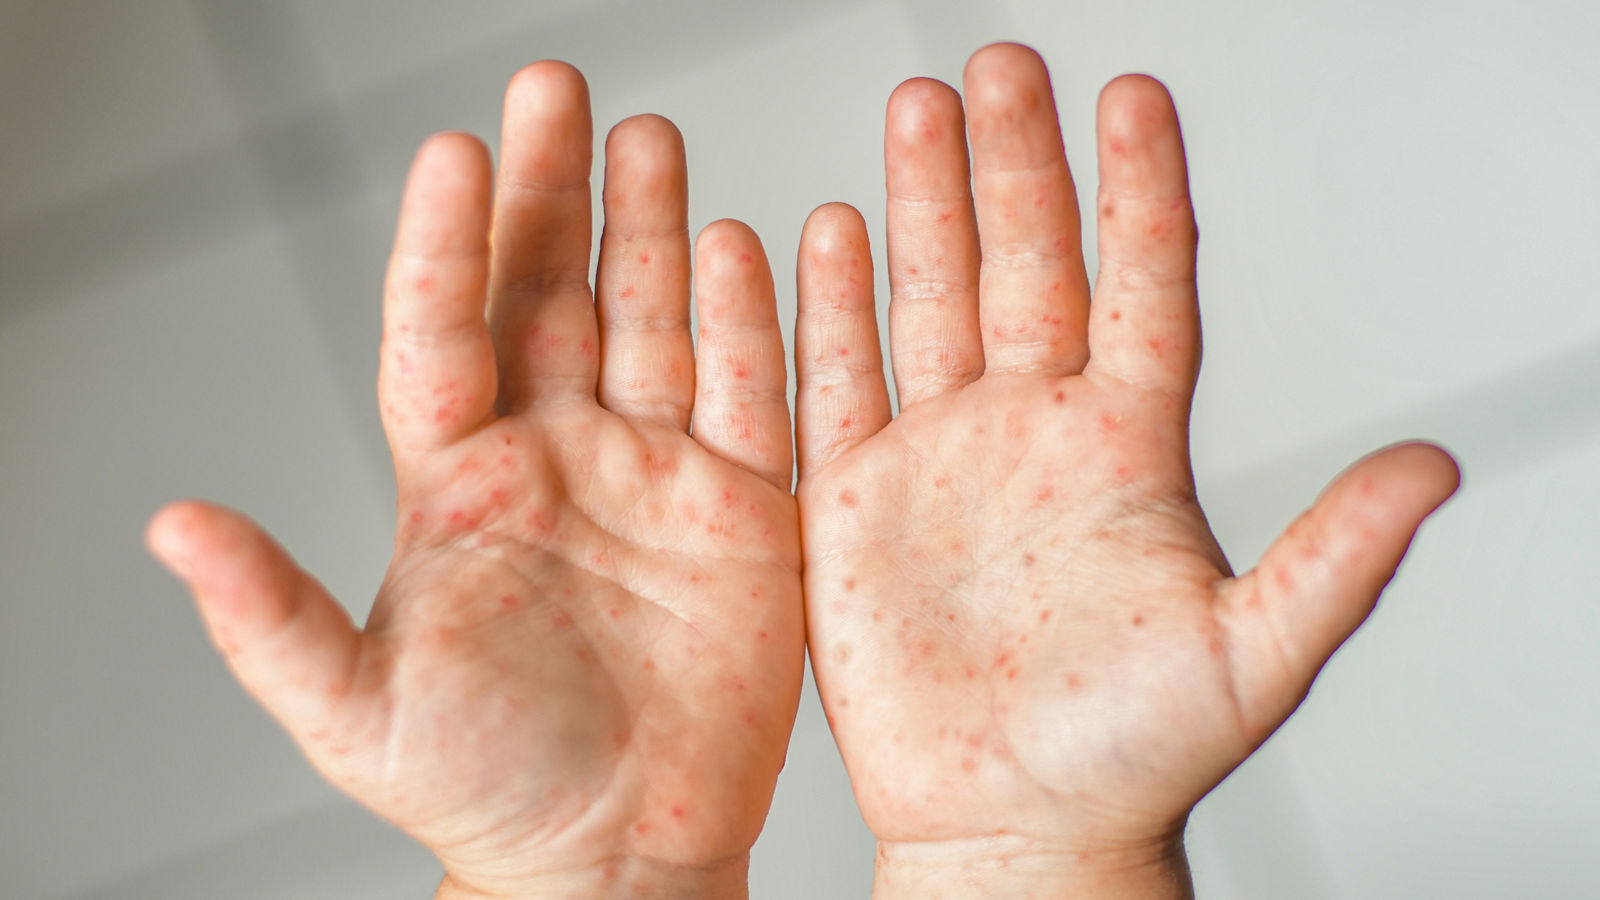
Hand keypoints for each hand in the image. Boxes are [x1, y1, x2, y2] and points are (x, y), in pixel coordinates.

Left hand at [147, 62, 800, 899]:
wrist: (614, 854)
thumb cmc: (484, 788)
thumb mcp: (354, 711)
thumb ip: (270, 614)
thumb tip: (172, 525)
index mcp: (459, 487)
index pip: (444, 335)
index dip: (446, 244)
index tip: (454, 151)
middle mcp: (556, 460)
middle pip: (551, 296)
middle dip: (554, 190)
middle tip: (554, 87)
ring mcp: (653, 477)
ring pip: (654, 321)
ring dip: (652, 229)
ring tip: (648, 139)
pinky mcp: (743, 510)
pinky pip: (752, 393)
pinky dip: (754, 318)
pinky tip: (748, 244)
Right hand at [794, 43, 1458, 896]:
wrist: (1008, 828)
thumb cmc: (1130, 757)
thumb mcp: (1253, 657)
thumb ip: (1334, 555)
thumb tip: (1433, 467)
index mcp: (1126, 452)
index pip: (1140, 285)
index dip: (1138, 188)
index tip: (1130, 93)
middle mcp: (1032, 435)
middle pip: (1025, 264)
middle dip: (1012, 160)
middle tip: (999, 67)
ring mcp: (941, 461)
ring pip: (930, 301)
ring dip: (923, 203)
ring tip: (917, 110)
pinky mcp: (860, 504)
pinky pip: (839, 383)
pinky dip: (828, 310)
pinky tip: (822, 236)